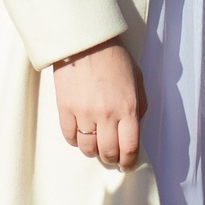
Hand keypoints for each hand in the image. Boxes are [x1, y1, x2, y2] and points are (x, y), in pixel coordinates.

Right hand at [52, 38, 147, 169]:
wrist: (86, 41)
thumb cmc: (114, 58)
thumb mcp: (137, 80)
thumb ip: (139, 107)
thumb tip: (134, 130)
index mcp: (128, 108)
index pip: (130, 148)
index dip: (128, 161)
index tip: (126, 163)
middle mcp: (107, 115)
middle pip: (108, 152)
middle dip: (111, 159)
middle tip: (111, 158)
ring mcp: (84, 113)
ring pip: (87, 148)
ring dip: (92, 151)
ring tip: (95, 145)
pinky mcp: (65, 109)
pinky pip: (70, 137)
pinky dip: (75, 140)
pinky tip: (80, 134)